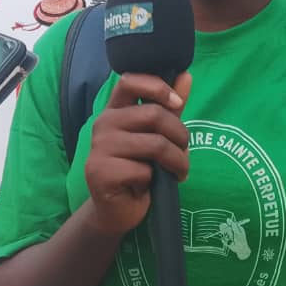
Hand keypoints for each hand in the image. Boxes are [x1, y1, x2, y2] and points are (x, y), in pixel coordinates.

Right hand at [84, 72, 191, 237]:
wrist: (118, 211)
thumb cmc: (140, 169)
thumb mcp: (158, 135)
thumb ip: (169, 107)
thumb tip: (186, 75)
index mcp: (115, 111)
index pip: (130, 81)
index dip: (157, 87)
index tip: (176, 103)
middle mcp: (103, 125)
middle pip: (153, 114)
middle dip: (180, 135)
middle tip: (184, 152)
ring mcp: (99, 148)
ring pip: (154, 144)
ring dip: (177, 161)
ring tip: (179, 171)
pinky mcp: (100, 172)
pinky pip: (143, 170)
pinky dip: (155, 180)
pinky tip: (149, 186)